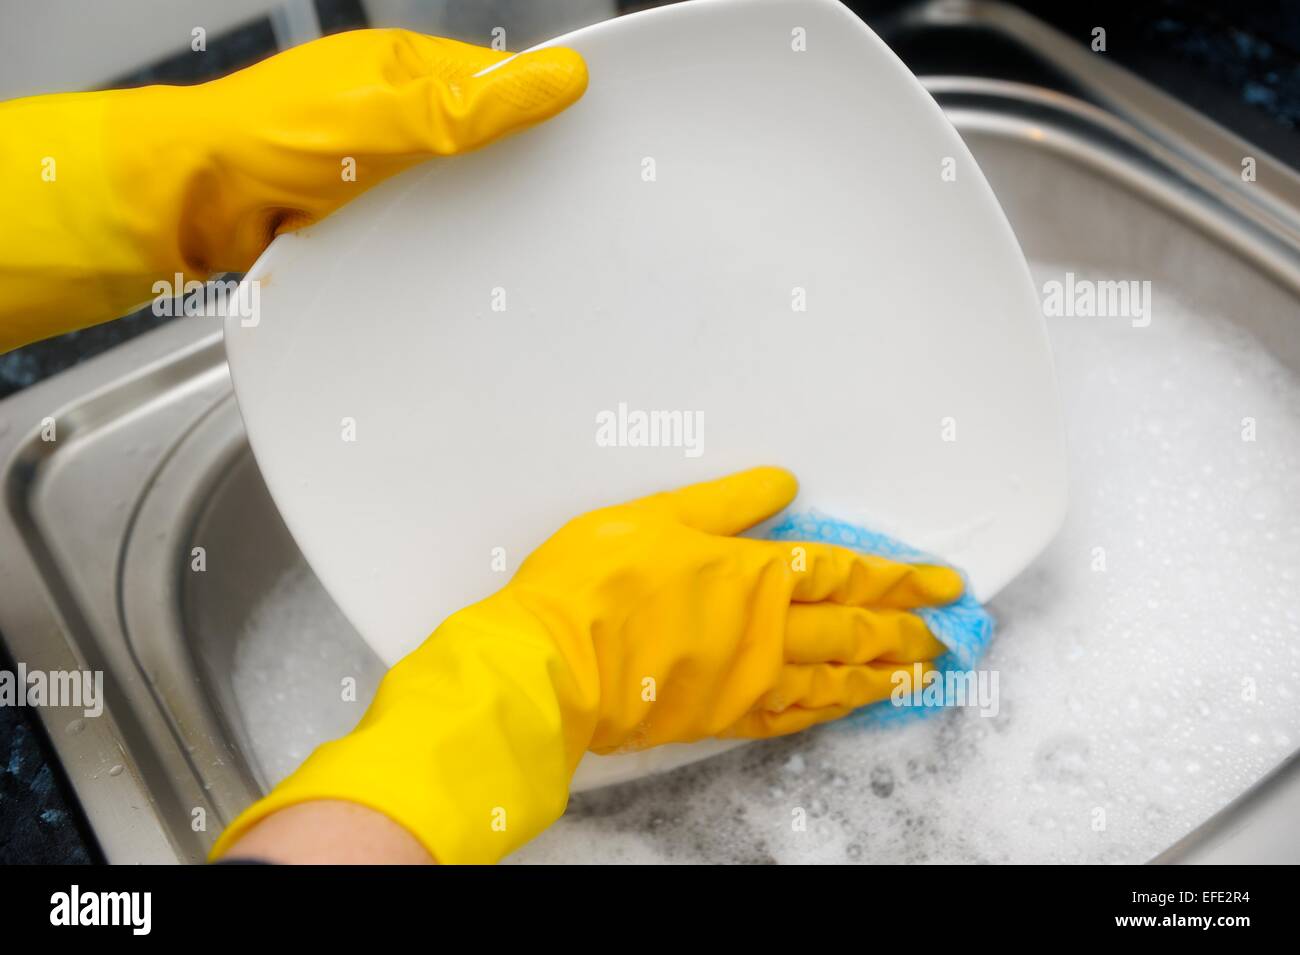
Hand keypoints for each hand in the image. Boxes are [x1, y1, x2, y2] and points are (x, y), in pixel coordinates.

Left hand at [0, 30, 586, 349]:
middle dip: (516, 171)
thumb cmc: (269, 142)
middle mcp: (396, 112)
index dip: (545, 110)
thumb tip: (561, 77)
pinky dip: (442, 241)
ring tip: (513, 240)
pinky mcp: (365, 213)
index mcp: (406, 68)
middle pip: (483, 139)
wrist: (194, 205)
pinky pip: (424, 225)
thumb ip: (474, 103)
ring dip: (476, 213)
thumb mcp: (387, 115)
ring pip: (456, 187)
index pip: (501, 81)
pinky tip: (458, 260)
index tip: (589, 144)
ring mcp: (379, 163)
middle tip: (555, 205)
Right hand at [212, 467, 960, 863]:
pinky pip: (792, 716)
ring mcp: (747, 682)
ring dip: (885, 673)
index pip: (847, 572)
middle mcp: (765, 633)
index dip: (901, 576)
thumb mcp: (657, 515)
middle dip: (910, 627)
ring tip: (922, 673)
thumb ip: (727, 501)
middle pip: (856, 629)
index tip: (944, 581)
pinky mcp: (720, 717)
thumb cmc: (593, 583)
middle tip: (952, 632)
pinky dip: (830, 709)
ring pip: (836, 679)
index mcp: (753, 574)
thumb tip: (785, 484)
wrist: (548, 664)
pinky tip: (845, 707)